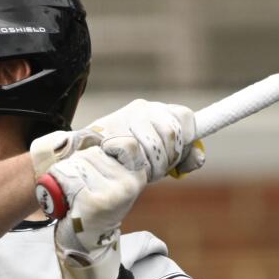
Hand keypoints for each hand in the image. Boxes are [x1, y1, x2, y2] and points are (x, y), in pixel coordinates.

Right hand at [31, 99, 204, 183]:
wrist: (80, 159)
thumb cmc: (121, 159)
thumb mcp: (155, 157)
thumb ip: (178, 156)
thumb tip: (198, 159)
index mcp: (155, 110)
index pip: (184, 117)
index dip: (185, 140)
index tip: (176, 156)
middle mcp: (143, 109)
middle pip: (172, 133)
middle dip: (166, 158)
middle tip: (151, 169)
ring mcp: (126, 118)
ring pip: (155, 144)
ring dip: (151, 165)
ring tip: (136, 169)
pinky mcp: (111, 130)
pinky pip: (133, 150)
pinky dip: (134, 165)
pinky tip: (125, 167)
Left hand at [47, 145, 146, 278]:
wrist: (86, 242)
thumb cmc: (94, 207)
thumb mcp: (111, 183)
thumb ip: (111, 162)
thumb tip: (96, 136)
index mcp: (136, 175)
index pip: (125, 144)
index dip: (105, 148)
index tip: (97, 162)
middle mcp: (128, 184)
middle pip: (93, 153)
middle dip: (80, 164)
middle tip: (81, 186)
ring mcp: (113, 193)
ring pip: (80, 164)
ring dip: (69, 175)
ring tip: (75, 193)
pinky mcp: (94, 202)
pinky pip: (70, 178)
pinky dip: (61, 185)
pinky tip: (69, 200)